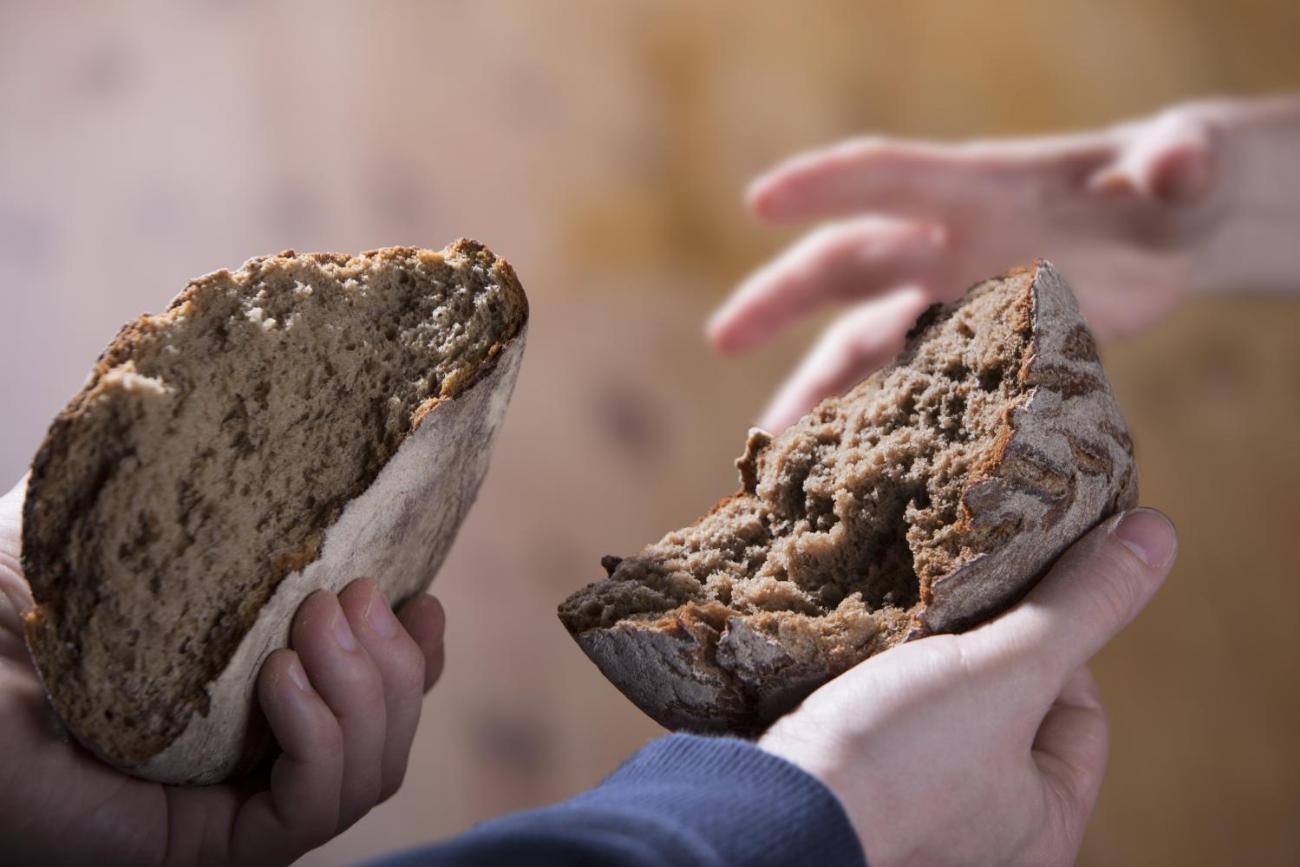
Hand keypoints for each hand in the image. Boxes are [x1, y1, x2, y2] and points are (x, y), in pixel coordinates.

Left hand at [0, 477, 446, 866]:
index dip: (415, 660)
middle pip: (387, 741)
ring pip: (368, 777)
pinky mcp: (206, 851)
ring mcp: (230, 814)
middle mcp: (248, 765)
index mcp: (247, 704)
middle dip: (395, 665)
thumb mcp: (141, 533)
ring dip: (370, 692)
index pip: (369, 702)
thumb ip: (217, 507)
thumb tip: (291, 433)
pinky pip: (313, 812)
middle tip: (344, 596)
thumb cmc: (18, 601)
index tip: (424, 600)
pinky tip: (279, 676)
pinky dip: (322, 740)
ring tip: (313, 622)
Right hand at [710, 101, 1242, 430]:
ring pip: (864, 346)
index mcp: (979, 191)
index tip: (761, 201)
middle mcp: (946, 245)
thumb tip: (1175, 168)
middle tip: (722, 338)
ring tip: (774, 453)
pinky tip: (852, 470)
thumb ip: (1176, 165)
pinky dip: (876, 422)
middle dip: (782, 297)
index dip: (829, 185)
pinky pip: (906, 385)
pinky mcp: (971, 347)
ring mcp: (951, 299)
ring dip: (817, 391)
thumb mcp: (1180, 169)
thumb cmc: (1171, 186)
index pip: (890, 176)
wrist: (1167, 232)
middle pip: (847, 266)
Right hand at [760, 508, 1177, 866]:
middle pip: (1006, 712)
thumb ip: (1081, 606)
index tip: (1012, 601)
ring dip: (922, 662)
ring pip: (938, 714)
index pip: (1082, 716)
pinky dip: (874, 681)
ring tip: (906, 614)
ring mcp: (914, 820)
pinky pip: (880, 724)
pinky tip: (857, 644)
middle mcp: (983, 839)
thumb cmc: (900, 763)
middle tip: (955, 601)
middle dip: (981, 651)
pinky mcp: (852, 794)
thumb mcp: (1006, 673)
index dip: (1057, 645)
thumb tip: (1158, 533)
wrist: (771, 806)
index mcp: (1042, 830)